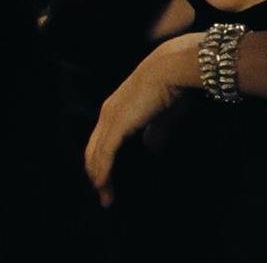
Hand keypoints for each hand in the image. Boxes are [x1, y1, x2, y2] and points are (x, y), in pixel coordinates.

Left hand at [83, 36, 197, 207]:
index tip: (108, 180)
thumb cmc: (172, 86)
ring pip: (96, 155)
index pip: (102, 140)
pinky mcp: (117, 124)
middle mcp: (108, 112)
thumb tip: (151, 146)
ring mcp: (110, 118)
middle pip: (93, 149)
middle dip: (96, 174)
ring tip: (106, 197)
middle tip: (104, 195)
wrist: (172, 68)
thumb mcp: (163, 114)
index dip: (102, 160)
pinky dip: (103, 172)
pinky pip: (105, 154)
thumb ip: (156, 130)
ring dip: (100, 178)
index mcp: (116, 108)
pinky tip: (104, 186)